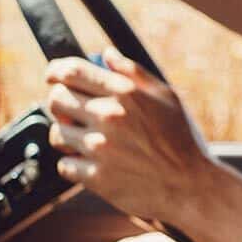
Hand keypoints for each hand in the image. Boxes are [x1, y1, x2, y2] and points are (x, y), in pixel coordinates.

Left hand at [45, 48, 219, 224]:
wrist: (189, 187)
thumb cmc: (181, 141)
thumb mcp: (166, 97)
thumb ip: (133, 73)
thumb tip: (107, 54)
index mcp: (125, 94)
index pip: (73, 72)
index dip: (55, 70)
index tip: (52, 76)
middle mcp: (108, 117)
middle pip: (56, 99)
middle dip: (59, 102)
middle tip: (70, 111)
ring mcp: (99, 148)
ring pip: (56, 133)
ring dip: (65, 135)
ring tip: (84, 141)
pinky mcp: (95, 177)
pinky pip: (64, 166)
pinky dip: (73, 165)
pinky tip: (91, 163)